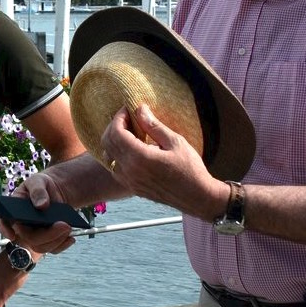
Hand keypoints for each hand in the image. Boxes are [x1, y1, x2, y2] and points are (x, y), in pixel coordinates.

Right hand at [0, 174, 77, 256]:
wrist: (55, 190)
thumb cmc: (41, 184)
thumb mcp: (38, 181)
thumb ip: (38, 191)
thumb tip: (41, 205)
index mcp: (13, 210)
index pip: (3, 222)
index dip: (4, 230)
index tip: (12, 235)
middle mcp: (21, 225)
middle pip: (27, 238)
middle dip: (46, 235)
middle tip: (64, 225)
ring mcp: (33, 234)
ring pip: (40, 247)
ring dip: (56, 240)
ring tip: (68, 228)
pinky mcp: (46, 239)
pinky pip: (52, 249)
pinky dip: (62, 244)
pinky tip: (71, 237)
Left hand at [101, 105, 228, 218]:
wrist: (198, 197)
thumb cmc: (191, 169)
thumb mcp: (175, 142)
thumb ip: (154, 126)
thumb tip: (139, 109)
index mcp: (140, 158)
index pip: (116, 133)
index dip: (119, 118)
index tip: (127, 109)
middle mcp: (130, 171)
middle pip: (107, 143)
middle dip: (113, 126)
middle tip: (126, 118)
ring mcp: (129, 181)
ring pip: (107, 156)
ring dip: (112, 141)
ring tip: (127, 131)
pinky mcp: (132, 187)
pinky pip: (114, 168)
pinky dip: (115, 155)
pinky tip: (129, 148)